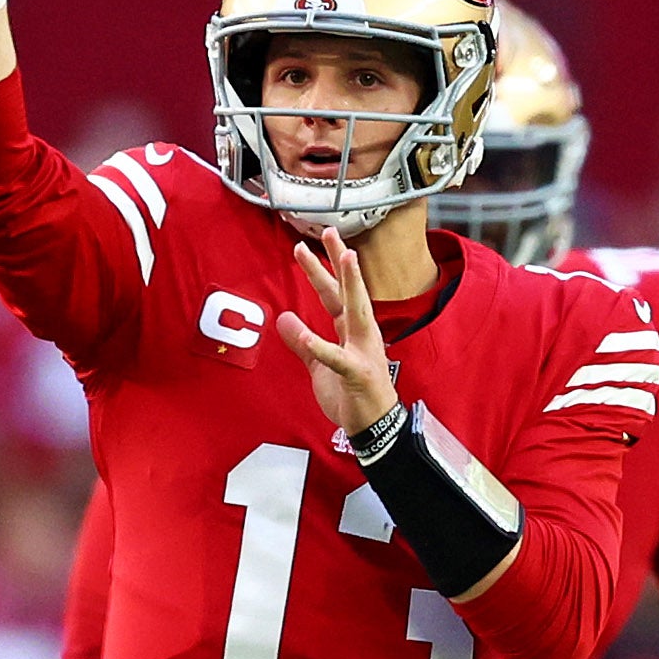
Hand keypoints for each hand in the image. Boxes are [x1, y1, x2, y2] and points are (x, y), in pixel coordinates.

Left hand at [273, 230, 399, 437]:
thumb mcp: (320, 366)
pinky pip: (337, 358)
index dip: (326, 268)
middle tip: (330, 231)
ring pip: (356, 310)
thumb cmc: (352, 396)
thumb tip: (284, 319)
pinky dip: (321, 347)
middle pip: (348, 291)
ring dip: (351, 283)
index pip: (338, 293)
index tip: (318, 241)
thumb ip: (303, 344)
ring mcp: (362, 352)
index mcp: (352, 331)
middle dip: (340, 261)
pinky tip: (306, 335)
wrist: (374, 427)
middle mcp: (361, 334)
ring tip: (344, 258)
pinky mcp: (357, 374)